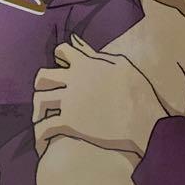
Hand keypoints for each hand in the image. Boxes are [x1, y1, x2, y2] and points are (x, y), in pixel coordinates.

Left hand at [32, 34, 167, 156]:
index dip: (59, 58)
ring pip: (39, 100)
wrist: (146, 123)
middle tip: (47, 95)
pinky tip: (43, 141)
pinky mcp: (70, 122)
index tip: (61, 67)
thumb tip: (76, 42)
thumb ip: (95, 54)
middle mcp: (74, 80)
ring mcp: (70, 101)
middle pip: (42, 76)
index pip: (61, 51)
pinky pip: (45, 127)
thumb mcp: (122, 65)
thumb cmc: (140, 93)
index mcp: (86, 64)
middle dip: (41, 85)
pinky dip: (40, 135)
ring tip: (42, 119)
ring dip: (38, 111)